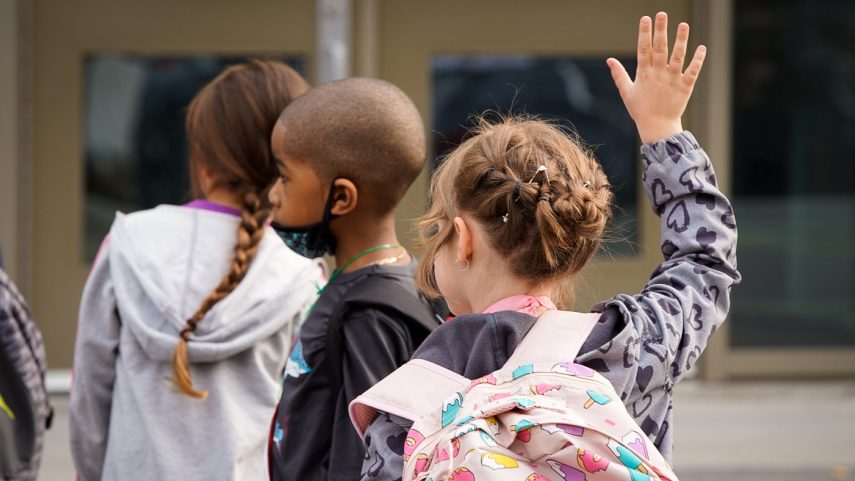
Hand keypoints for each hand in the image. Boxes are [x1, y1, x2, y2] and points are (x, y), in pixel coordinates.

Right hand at [607, 12, 706, 143]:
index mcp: (644, 74)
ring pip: (677, 56)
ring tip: (683, 25)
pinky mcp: (685, 87)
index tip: (645, 19)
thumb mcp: (626, 92)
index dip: (644, 33)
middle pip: (660, 48)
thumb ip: (619, 74)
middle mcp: (658, 74)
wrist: (657, 127)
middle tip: (662, 14)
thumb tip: (609, 60)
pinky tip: (701, 47)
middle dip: (661, 30)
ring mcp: (672, 80)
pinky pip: (693, 71)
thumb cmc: (641, 110)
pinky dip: (698, 59)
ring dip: (681, 40)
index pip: (643, 49)